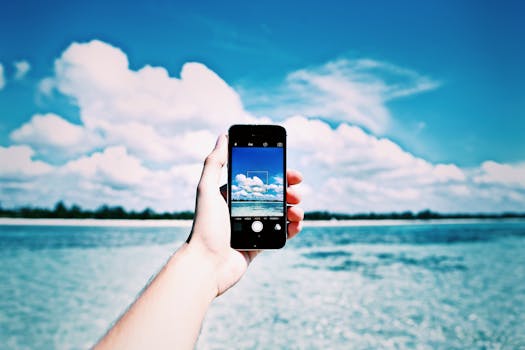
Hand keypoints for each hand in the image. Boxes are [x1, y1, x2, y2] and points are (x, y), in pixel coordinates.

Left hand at [187, 134, 303, 295]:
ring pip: (280, 214)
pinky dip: (292, 228)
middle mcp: (243, 210)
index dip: (278, 174)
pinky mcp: (259, 245)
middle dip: (289, 191)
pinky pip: (281, 234)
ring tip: (297, 211)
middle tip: (297, 192)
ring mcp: (252, 228)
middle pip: (273, 196)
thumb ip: (215, 163)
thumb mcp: (207, 190)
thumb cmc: (205, 227)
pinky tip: (296, 224)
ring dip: (294, 209)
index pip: (259, 179)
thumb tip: (223, 135)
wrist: (207, 265)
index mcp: (232, 196)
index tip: (292, 172)